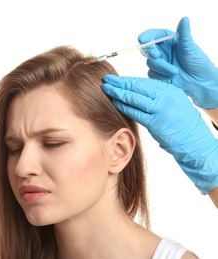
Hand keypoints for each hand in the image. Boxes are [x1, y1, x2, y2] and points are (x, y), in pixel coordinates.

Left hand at [102, 74, 217, 193]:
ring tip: (106, 88)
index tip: (116, 78)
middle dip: (120, 83)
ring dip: (118, 93)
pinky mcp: (155, 123)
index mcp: (169, 90)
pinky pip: (136, 113)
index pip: (143, 82)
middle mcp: (165, 97)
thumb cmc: (181, 122)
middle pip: (137, 87)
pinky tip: (115, 102)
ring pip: (134, 98)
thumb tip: (136, 91)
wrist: (193, 139)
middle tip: (106, 79)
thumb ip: (157, 96)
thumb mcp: (173, 102)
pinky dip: (124, 106)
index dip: (127, 80)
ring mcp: (160, 110)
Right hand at [138, 16, 217, 108]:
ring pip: (150, 63)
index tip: (142, 39)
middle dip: (150, 52)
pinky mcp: (157, 74)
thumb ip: (184, 33)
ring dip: (161, 68)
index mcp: (167, 40)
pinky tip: (171, 77)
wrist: (198, 81)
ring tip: (175, 71)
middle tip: (156, 56)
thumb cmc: (197, 62)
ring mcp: (159, 62)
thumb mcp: (190, 47)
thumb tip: (185, 19)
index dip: (146, 36)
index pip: (153, 35)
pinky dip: (161, 76)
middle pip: (147, 49)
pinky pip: (152, 74)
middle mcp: (161, 50)